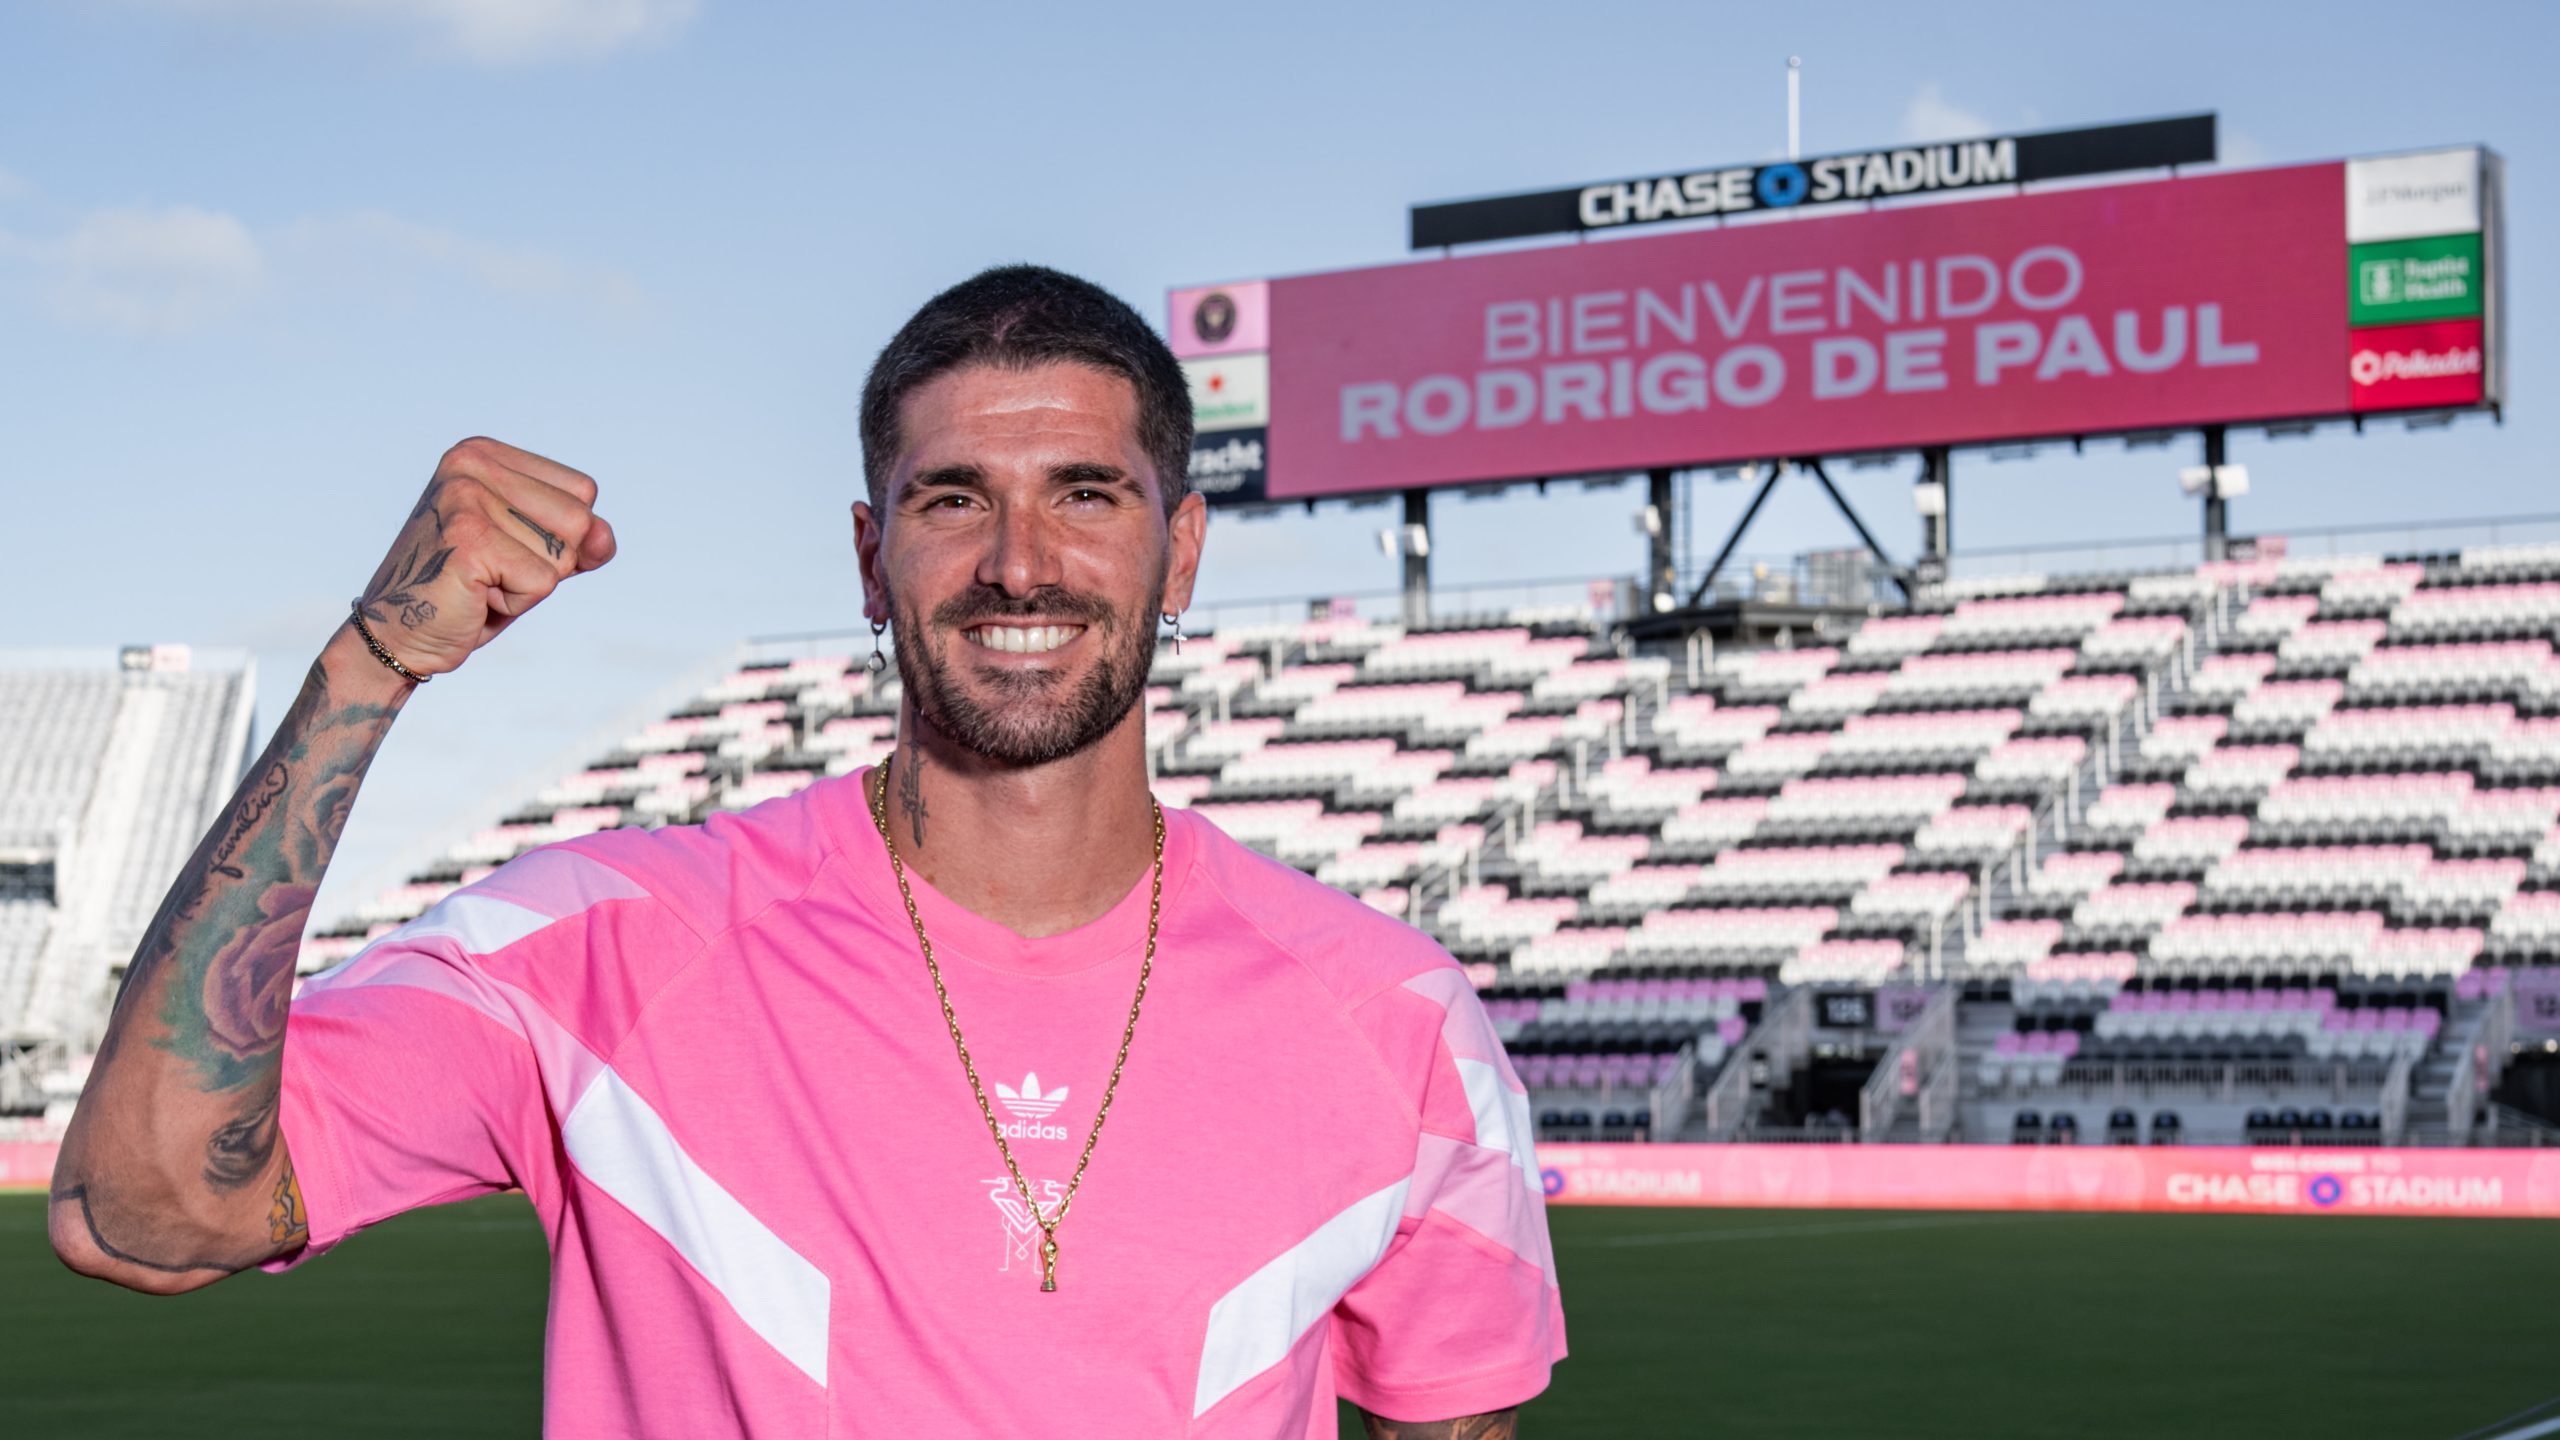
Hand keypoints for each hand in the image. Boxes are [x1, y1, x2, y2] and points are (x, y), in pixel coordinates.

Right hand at [354, 437, 616, 676]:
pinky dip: (515, 604)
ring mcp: (466, 497)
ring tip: (480, 583)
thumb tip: (603, 536)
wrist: (398, 636)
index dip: (558, 537)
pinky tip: (473, 597)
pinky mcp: (469, 539)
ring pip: (562, 554)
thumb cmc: (472, 591)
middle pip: (579, 520)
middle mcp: (471, 462)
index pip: (582, 492)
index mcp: (484, 452)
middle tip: (491, 572)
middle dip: (547, 563)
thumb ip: (579, 538)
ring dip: (530, 585)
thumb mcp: (535, 554)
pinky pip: (542, 584)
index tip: (503, 549)